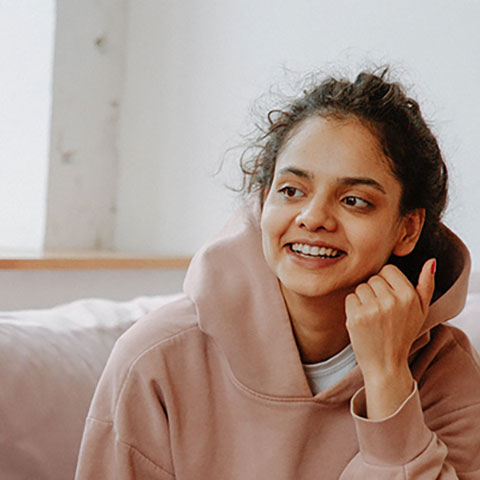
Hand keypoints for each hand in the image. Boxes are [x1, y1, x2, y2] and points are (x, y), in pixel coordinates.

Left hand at [345, 258, 435, 418]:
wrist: (386, 365)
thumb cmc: (403, 335)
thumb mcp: (421, 311)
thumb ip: (426, 285)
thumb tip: (431, 262)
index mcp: (409, 295)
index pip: (388, 269)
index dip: (386, 283)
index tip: (389, 298)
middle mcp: (391, 300)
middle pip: (372, 278)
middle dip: (374, 291)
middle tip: (381, 312)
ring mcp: (372, 308)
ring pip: (360, 287)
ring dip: (363, 300)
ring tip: (373, 317)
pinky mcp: (355, 317)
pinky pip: (350, 298)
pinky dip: (353, 308)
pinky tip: (362, 321)